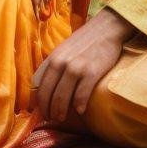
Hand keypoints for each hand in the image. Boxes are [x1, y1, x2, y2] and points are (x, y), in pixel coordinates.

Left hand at [32, 8, 135, 122]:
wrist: (106, 28)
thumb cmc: (85, 40)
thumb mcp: (63, 49)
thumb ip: (54, 65)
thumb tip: (44, 84)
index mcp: (53, 58)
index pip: (39, 86)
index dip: (39, 102)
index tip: (42, 110)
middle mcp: (61, 64)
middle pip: (49, 95)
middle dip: (48, 110)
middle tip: (52, 119)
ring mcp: (76, 68)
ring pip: (62, 98)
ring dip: (60, 112)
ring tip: (62, 118)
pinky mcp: (91, 72)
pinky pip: (81, 95)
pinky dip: (79, 106)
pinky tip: (80, 110)